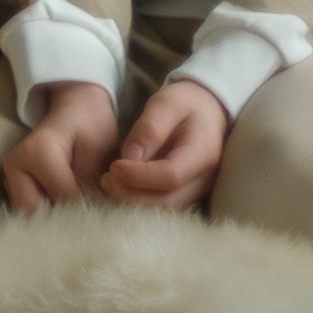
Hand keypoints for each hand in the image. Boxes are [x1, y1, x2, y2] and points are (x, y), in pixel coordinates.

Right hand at [1, 79, 121, 213]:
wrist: (76, 111)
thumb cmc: (91, 128)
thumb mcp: (100, 154)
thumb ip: (92, 186)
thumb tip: (92, 221)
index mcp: (37, 152)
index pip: (61, 198)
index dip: (84, 212)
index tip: (103, 218)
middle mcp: (15, 164)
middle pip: (35, 213)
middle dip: (63, 221)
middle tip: (88, 222)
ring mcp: (9, 175)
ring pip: (28, 216)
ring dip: (53, 221)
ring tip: (78, 218)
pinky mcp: (12, 185)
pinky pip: (28, 211)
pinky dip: (47, 216)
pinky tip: (66, 212)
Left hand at [102, 80, 227, 212]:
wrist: (207, 112)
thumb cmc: (186, 103)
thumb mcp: (168, 102)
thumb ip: (150, 127)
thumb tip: (130, 156)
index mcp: (203, 152)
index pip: (171, 176)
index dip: (139, 176)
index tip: (114, 167)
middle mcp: (204, 178)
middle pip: (167, 201)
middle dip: (131, 195)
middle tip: (105, 179)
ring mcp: (197, 190)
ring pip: (164, 209)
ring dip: (133, 202)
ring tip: (109, 183)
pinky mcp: (187, 194)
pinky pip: (163, 207)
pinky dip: (140, 201)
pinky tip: (121, 187)